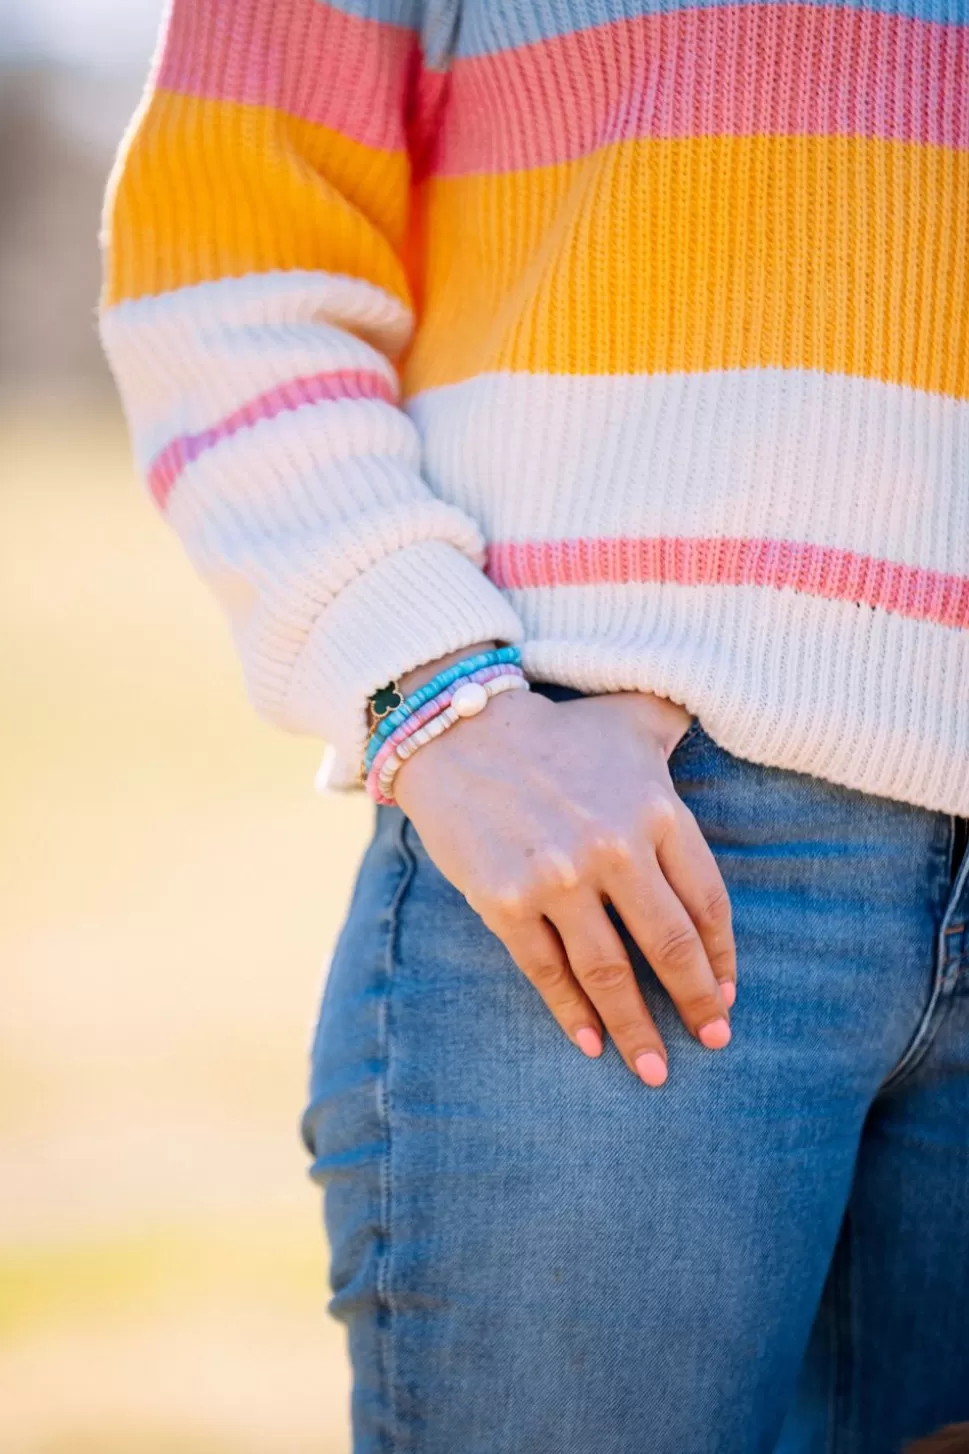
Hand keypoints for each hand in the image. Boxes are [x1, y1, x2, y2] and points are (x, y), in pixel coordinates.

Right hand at [393, 668, 735, 1086]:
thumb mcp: (632, 716)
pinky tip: (593, 1044)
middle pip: (669, 946)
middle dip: (696, 1003)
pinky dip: (573, 1014)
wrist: (456, 730)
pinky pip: (548, 972)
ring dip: (638, 1029)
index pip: (706, 902)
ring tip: (656, 1070)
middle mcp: (614, 848)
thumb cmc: (554, 727)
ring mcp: (557, 879)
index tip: (728, 993)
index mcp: (656, 810)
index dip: (721, 957)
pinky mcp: (505, 901)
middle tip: (713, 1040)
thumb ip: (681, 726)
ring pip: (611, 973)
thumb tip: (726, 715)